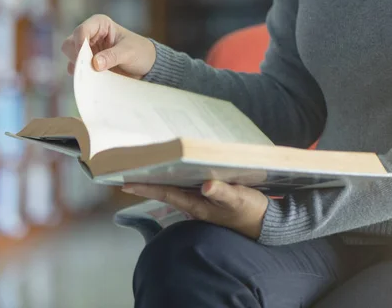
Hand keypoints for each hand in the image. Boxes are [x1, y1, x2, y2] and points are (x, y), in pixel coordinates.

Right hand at [61, 14, 156, 78]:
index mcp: (100, 24)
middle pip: (70, 44)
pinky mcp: (87, 64)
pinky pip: (76, 69)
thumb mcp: (129, 52)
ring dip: (79, 67)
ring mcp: (87, 50)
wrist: (146, 66)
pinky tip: (92, 80)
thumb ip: (112, 56)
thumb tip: (95, 63)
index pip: (82, 30)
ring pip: (70, 56)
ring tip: (94, 75)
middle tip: (89, 69)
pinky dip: (81, 75)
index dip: (79, 43)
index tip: (85, 58)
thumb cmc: (140, 52)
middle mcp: (90, 35)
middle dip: (77, 57)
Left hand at [122, 180, 269, 238]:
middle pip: (165, 191)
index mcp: (197, 205)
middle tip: (126, 171)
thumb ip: (223, 192)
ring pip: (173, 189)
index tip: (126, 183)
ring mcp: (200, 202)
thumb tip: (206, 186)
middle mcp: (194, 204)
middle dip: (146, 183)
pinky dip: (175, 178)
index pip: (166, 193)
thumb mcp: (239, 199)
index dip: (146, 188)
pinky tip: (171, 169)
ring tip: (141, 169)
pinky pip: (185, 186)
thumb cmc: (250, 211)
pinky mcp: (208, 198)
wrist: (265, 222)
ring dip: (158, 180)